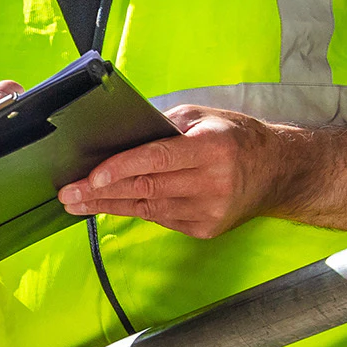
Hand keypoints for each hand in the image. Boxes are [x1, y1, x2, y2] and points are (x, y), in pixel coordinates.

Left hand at [58, 105, 304, 239]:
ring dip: (108, 206)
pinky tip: (108, 207)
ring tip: (76, 203)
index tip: (91, 176)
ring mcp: (208, 211)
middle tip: (67, 193)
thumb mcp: (205, 117)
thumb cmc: (237, 138)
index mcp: (211, 148)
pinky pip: (160, 218)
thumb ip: (165, 126)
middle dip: (100, 192)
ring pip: (147, 208)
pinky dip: (134, 210)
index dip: (122, 168)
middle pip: (146, 188)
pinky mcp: (205, 229)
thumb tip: (122, 136)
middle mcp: (211, 182)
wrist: (279, 173)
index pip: (158, 159)